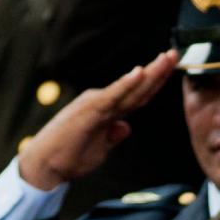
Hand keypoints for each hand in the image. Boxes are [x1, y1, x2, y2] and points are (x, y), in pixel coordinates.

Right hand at [16, 51, 178, 190]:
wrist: (43, 165)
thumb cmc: (67, 158)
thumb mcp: (99, 149)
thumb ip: (112, 136)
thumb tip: (126, 127)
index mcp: (107, 111)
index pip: (136, 96)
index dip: (155, 83)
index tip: (171, 69)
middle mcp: (102, 103)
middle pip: (137, 88)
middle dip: (158, 71)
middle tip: (175, 53)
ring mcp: (96, 104)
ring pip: (128, 88)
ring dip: (149, 73)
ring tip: (166, 58)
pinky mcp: (89, 111)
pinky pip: (112, 97)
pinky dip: (126, 85)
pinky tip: (139, 73)